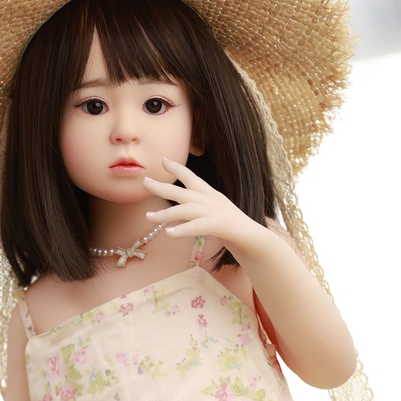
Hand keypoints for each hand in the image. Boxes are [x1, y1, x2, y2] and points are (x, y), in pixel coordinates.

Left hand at [143, 158, 259, 254]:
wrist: (256, 241)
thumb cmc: (234, 230)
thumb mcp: (215, 215)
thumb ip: (201, 212)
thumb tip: (185, 212)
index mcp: (211, 196)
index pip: (192, 178)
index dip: (178, 168)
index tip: (163, 160)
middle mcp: (212, 201)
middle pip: (182, 191)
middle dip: (162, 186)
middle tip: (144, 182)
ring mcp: (216, 213)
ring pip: (186, 210)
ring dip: (165, 214)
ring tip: (148, 218)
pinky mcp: (220, 226)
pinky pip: (197, 227)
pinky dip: (182, 230)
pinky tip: (169, 233)